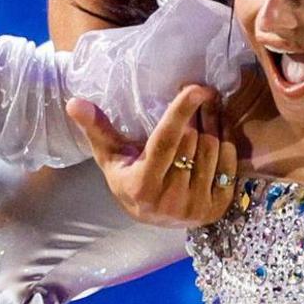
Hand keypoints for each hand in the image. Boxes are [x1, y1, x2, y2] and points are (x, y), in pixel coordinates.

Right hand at [67, 84, 238, 228]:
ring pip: (214, 151)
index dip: (181, 112)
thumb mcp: (110, 155)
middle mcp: (170, 201)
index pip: (166, 142)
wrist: (151, 216)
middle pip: (193, 142)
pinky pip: (230, 167)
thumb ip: (96, 128)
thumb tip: (73, 102)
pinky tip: (219, 129)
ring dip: (216, 123)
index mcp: (142, 186)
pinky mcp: (216, 210)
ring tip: (210, 107)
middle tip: (201, 94)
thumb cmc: (128, 177)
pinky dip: (228, 143)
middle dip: (199, 113)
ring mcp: (195, 208)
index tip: (196, 87)